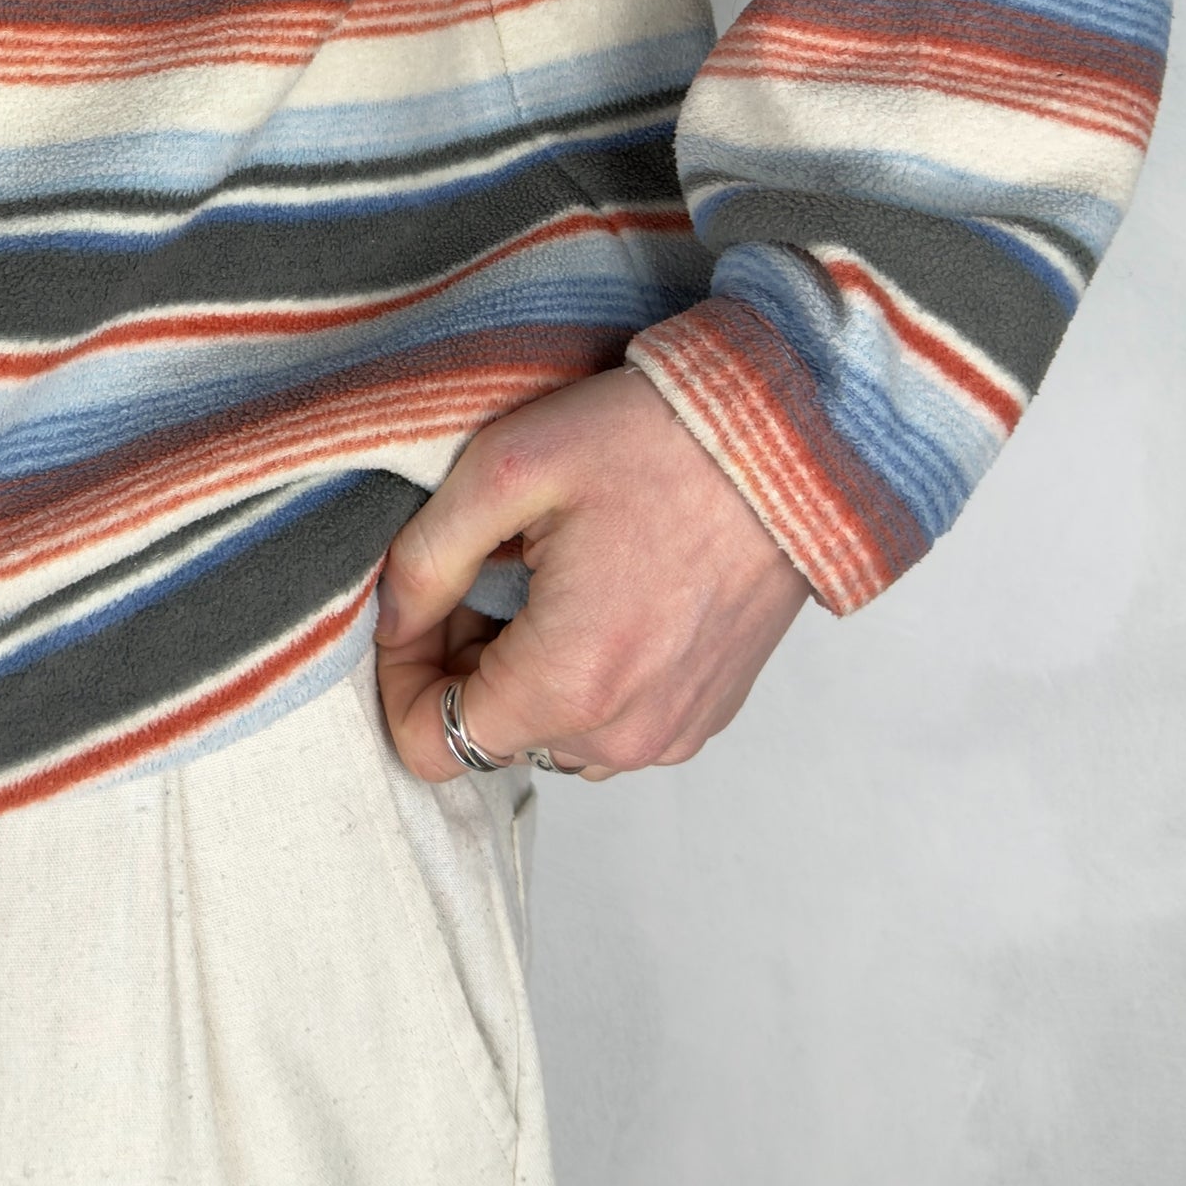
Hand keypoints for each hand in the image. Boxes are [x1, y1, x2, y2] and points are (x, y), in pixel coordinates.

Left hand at [375, 367, 809, 782]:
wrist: (794, 440)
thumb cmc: (653, 440)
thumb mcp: (505, 470)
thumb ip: (426, 561)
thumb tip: (391, 625)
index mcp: (569, 685)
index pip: (431, 746)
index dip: (399, 680)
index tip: (416, 610)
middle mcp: (624, 734)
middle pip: (491, 736)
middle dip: (462, 661)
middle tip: (484, 565)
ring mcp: (673, 732)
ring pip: (549, 733)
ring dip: (523, 672)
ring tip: (541, 575)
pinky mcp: (707, 714)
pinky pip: (611, 721)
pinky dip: (584, 674)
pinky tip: (597, 590)